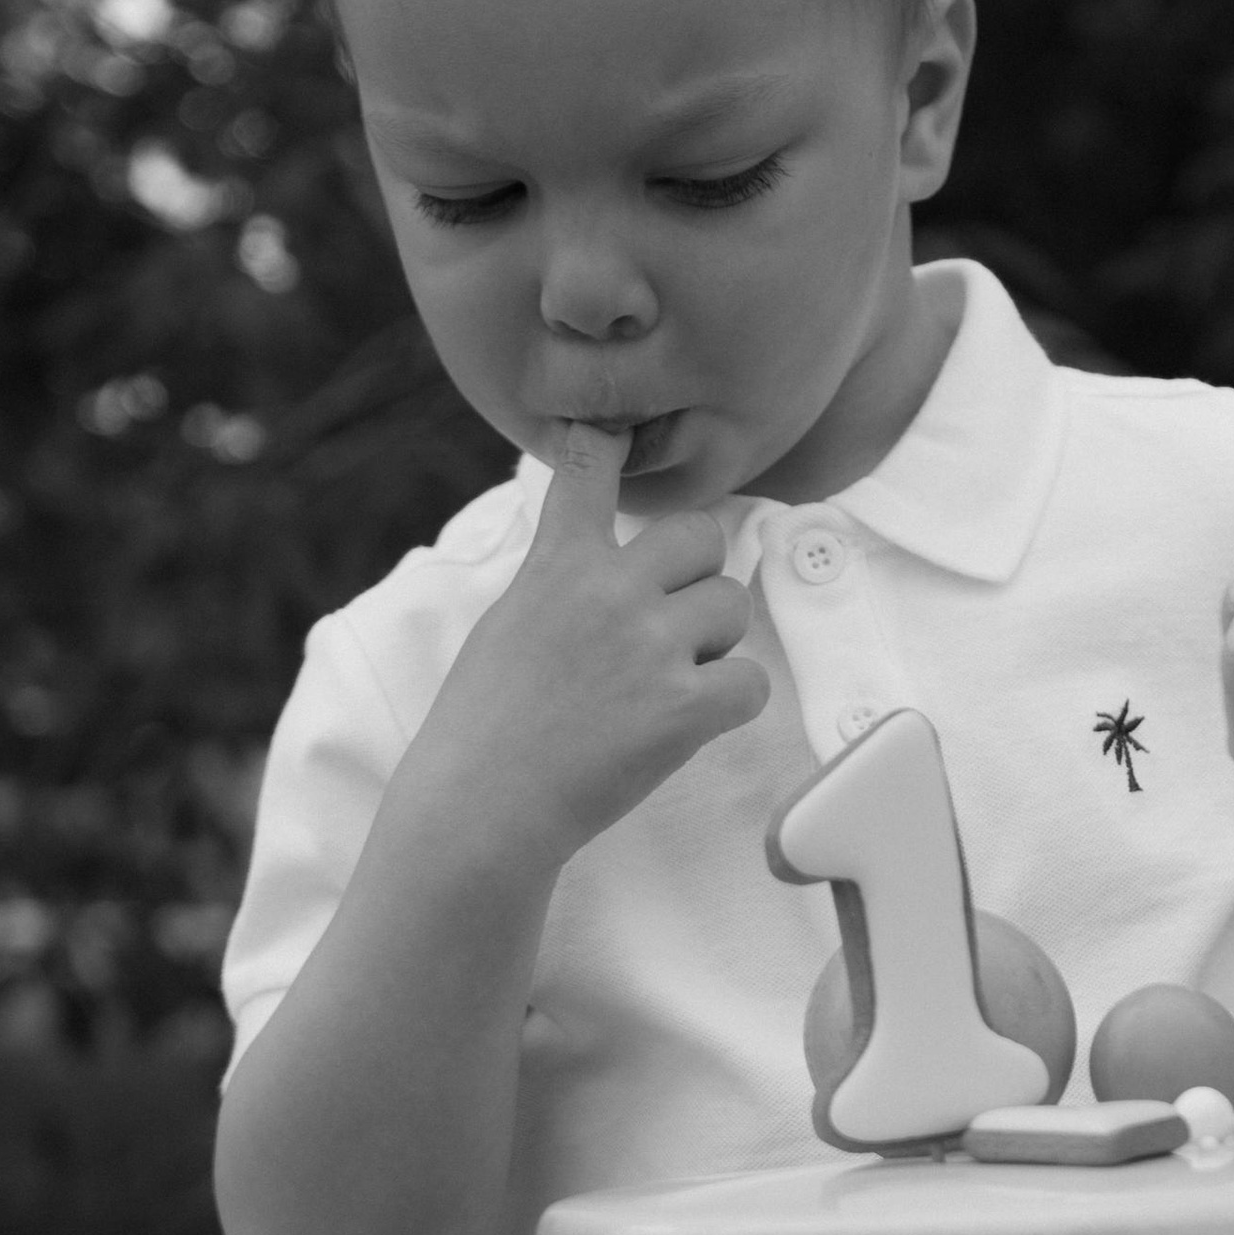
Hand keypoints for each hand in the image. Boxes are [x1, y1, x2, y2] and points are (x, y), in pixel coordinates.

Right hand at [426, 424, 768, 863]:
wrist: (481, 807)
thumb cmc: (485, 724)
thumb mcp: (509, 623)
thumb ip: (563, 578)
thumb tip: (601, 558)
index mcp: (558, 564)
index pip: (590, 468)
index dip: (615, 442)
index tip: (623, 427)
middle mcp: (608, 591)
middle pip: (702, 536)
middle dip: (697, 577)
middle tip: (667, 626)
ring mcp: (649, 647)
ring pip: (733, 606)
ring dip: (714, 643)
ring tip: (666, 683)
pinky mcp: (683, 708)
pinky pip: (751, 682)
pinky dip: (731, 703)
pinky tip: (689, 721)